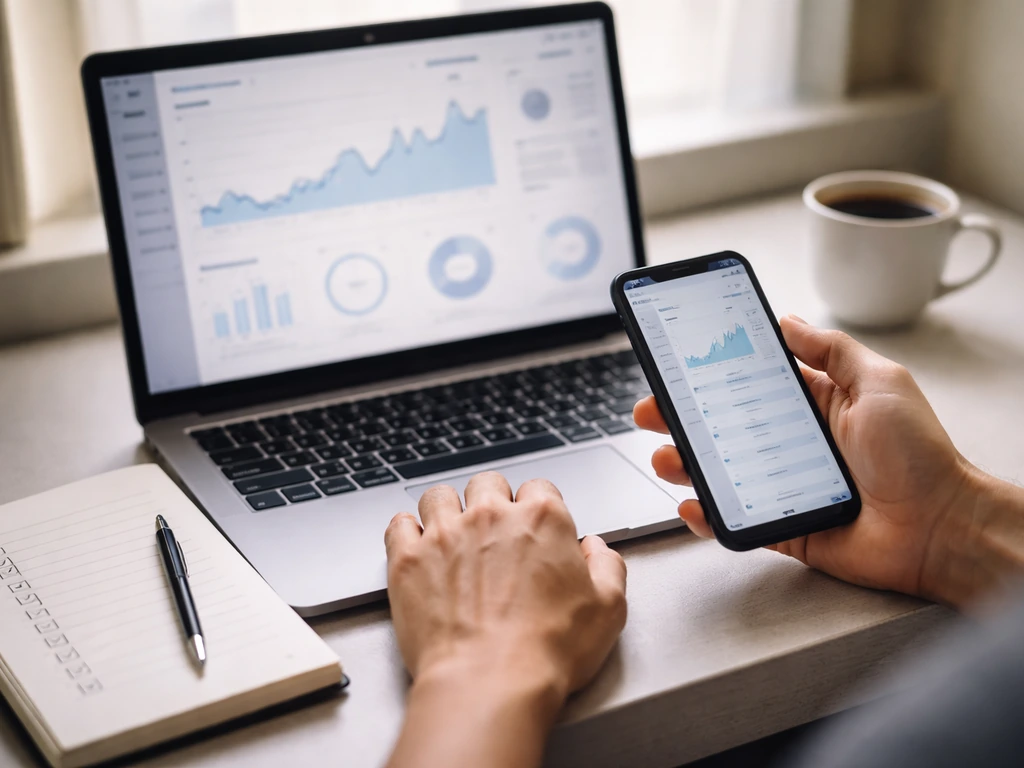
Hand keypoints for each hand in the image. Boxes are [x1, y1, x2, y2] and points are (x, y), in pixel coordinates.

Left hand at [384, 472, 626, 767]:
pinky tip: (416, 546)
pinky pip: (399, 524)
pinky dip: (407, 531)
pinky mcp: (408, 559)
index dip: (538, 509)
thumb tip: (597, 549)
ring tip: (452, 535)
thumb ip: (608, 567)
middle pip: (487, 484)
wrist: (489, 683)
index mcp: (542, 519)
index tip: (535, 530)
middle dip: (492, 502)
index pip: (539, 488)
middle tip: (494, 533)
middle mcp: (491, 516)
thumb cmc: (548, 651)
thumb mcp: (608, 610)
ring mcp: (445, 534)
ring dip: (447, 510)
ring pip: (439, 496)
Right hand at [635, 315, 996, 607]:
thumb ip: (831, 350)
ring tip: (665, 457)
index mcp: (813, 406)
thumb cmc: (919, 456)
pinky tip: (692, 505)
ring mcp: (783, 487)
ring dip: (684, 463)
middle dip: (681, 418)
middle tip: (651, 411)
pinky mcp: (784, 527)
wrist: (942, 529)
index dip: (711, 375)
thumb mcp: (880, 382)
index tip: (678, 365)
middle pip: (722, 428)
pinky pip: (737, 521)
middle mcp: (792, 445)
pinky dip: (708, 516)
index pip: (749, 385)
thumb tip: (787, 320)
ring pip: (720, 473)